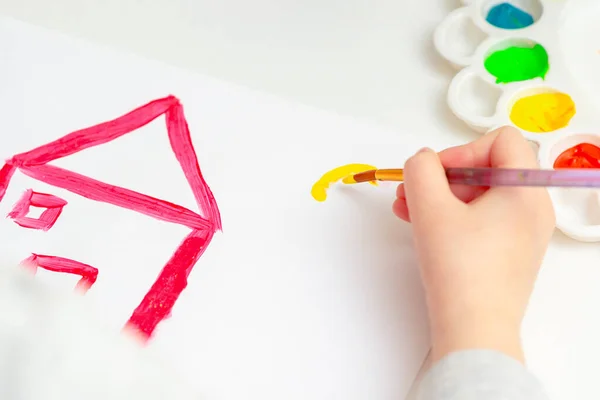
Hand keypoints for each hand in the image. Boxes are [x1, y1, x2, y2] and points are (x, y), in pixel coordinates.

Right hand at [393, 126, 554, 362]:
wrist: (473, 329)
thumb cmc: (460, 271)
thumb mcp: (430, 208)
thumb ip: (420, 169)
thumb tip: (422, 161)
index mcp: (525, 190)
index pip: (500, 140)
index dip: (461, 149)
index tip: (436, 175)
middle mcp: (532, 208)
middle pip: (486, 168)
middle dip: (442, 176)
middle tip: (412, 189)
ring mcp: (522, 232)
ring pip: (479, 195)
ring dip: (440, 196)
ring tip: (406, 208)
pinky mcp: (509, 251)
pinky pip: (480, 219)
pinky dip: (452, 216)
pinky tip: (420, 225)